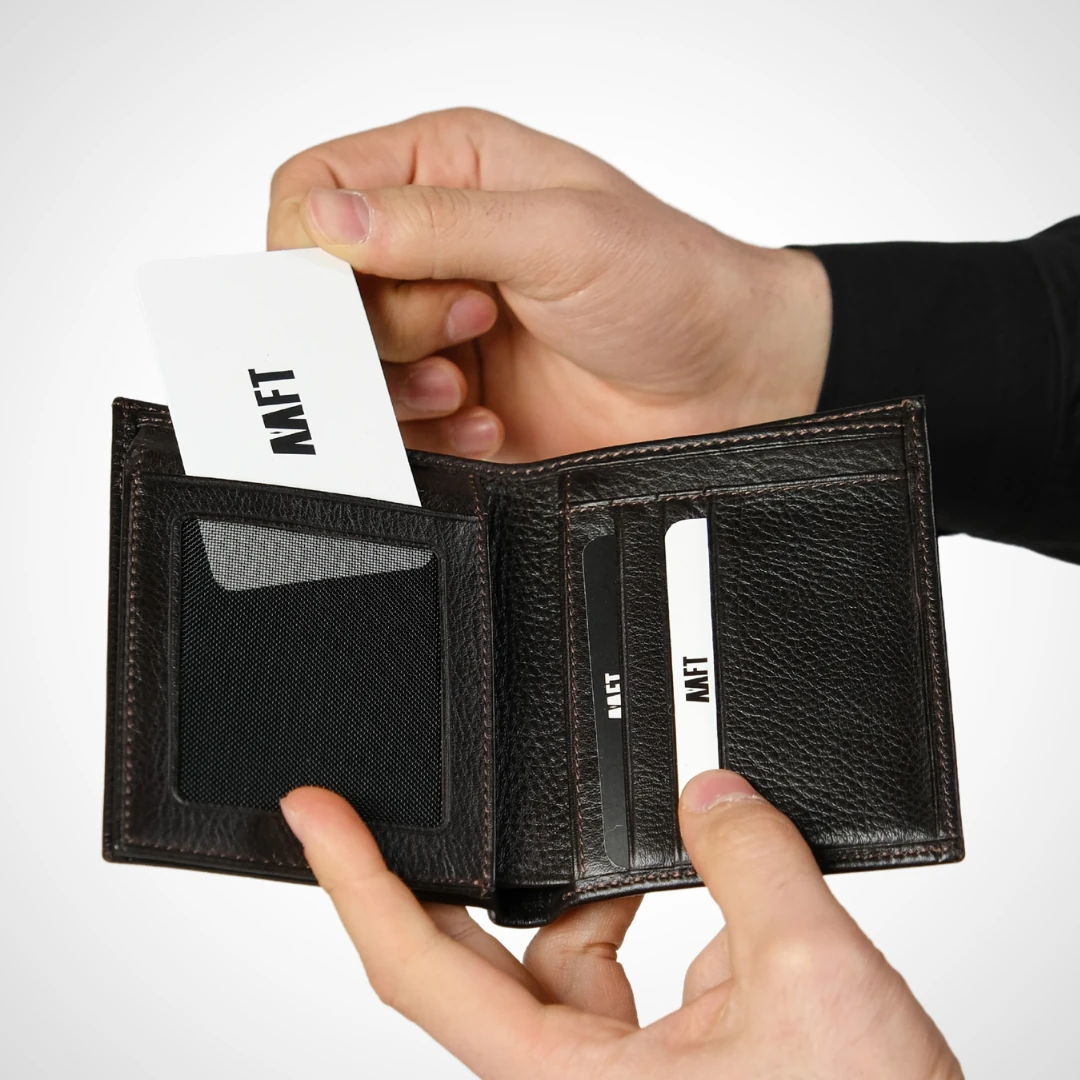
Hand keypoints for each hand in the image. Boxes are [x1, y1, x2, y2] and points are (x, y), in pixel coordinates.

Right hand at [268, 108, 830, 461]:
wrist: (725, 383)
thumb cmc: (670, 283)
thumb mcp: (561, 234)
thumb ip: (440, 225)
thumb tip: (329, 221)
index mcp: (447, 171)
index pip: (314, 187)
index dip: (311, 244)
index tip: (351, 289)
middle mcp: (433, 248)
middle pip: (320, 287)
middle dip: (383, 322)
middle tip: (468, 321)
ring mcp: (439, 329)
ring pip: (349, 364)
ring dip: (403, 384)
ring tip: (469, 383)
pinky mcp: (452, 400)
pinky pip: (392, 425)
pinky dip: (432, 433)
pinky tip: (488, 420)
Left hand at [280, 771, 960, 1078]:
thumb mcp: (811, 984)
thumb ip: (752, 864)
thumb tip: (715, 796)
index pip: (421, 968)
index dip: (358, 882)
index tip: (318, 815)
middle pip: (482, 956)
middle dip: (472, 875)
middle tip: (447, 805)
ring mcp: (624, 1073)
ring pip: (568, 953)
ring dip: (602, 892)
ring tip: (657, 844)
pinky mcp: (669, 1062)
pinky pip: (628, 968)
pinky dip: (655, 916)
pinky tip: (705, 893)